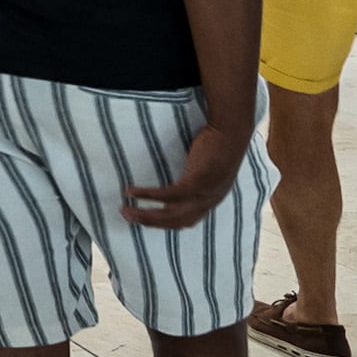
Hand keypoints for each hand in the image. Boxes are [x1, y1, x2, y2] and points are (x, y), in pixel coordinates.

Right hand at [122, 103, 254, 232]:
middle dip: (149, 222)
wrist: (231, 131)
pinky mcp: (195, 183)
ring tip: (125, 211)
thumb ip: (198, 178)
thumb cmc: (220, 144)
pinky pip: (167, 195)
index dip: (166, 224)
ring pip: (169, 214)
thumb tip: (182, 175)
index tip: (147, 221)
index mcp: (212, 199)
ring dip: (145, 215)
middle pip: (175, 221)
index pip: (186, 221)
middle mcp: (208, 202)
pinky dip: (147, 195)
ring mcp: (203, 194)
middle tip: (128, 218)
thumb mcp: (210, 168)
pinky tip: (132, 192)